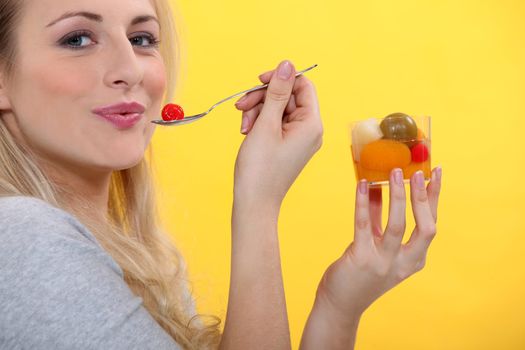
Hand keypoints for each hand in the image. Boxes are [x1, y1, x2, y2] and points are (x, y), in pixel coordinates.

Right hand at [233, 60, 322, 207]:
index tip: (258, 81)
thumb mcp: (266, 124)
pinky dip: (260, 123)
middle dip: (262, 98)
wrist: (254, 202)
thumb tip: (287, 64)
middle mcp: (309, 130)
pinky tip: (247, 132)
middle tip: (241, 106)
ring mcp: (299, 139)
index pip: (302, 85)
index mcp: (311, 124)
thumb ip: (277, 92)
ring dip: (257, 111)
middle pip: (288, 96)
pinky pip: (275, 124)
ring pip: (278, 109)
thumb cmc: (260, 168)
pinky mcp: (287, 145)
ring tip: (243, 126)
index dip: (280, 79)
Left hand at [316, 168, 441, 320]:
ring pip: (397, 226)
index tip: (435, 173)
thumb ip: (378, 217)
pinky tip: (361, 185)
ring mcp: (383, 263)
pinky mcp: (361, 259)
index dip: (434, 197)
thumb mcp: (376, 245)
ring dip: (397, 196)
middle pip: (424, 227)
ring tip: (394, 171)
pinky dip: (363, 202)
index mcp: (414, 259)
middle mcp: (404, 263)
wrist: (341, 304)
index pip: (431, 223)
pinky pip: (364, 225)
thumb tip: (376, 184)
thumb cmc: (359, 273)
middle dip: (422, 198)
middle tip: (417, 172)